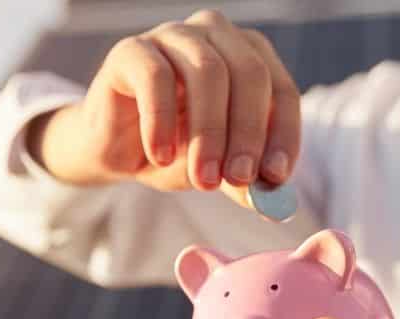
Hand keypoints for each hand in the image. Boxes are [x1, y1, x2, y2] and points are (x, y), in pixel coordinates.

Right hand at [27, 9, 300, 206]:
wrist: (115, 150)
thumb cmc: (174, 152)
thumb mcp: (216, 172)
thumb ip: (243, 181)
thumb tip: (272, 202)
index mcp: (249, 58)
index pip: (281, 90)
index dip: (284, 134)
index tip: (276, 176)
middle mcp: (216, 36)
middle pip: (249, 74)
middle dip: (248, 132)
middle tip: (240, 178)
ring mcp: (173, 36)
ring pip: (207, 72)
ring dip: (209, 132)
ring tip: (203, 179)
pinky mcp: (131, 50)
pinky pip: (155, 77)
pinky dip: (161, 122)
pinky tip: (160, 156)